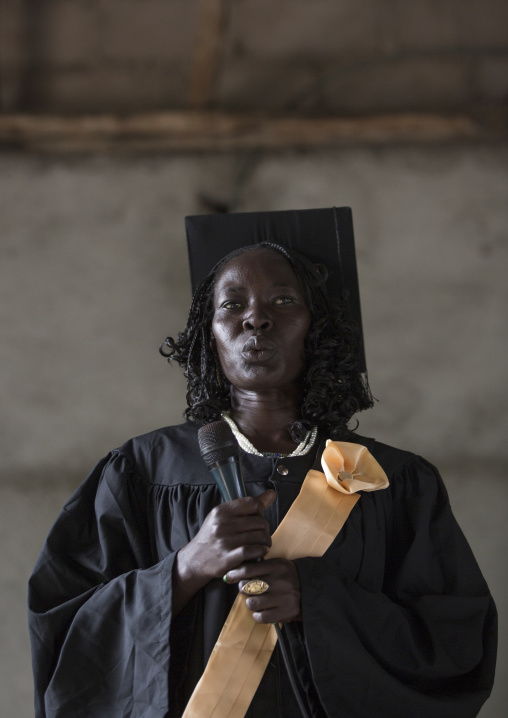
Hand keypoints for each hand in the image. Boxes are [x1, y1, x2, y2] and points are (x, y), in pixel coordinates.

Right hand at [173, 490, 275, 614]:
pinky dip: (261, 551)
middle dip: (265, 528)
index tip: (258, 518)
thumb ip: (247, 506)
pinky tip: (260, 552)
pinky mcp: (228, 558)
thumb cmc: (212, 536)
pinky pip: (253, 551)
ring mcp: (224, 542)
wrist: (194, 560)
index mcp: (221, 511)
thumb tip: (271, 494)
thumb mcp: (224, 517)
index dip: (261, 511)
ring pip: (259, 536)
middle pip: (259, 521)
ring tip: (264, 544)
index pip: (252, 504)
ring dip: (266, 541)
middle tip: (263, 534)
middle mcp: (222, 524)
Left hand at [225, 558, 301, 623]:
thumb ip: (260, 567)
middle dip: (243, 589)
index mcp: (277, 566)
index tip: (228, 576)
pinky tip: (262, 611)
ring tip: (256, 600)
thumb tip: (236, 572)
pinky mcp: (285, 612)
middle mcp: (280, 581)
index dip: (235, 573)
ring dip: (251, 603)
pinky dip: (258, 616)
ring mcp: (283, 597)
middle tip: (247, 589)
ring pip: (252, 603)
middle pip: (247, 587)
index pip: (248, 569)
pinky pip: (261, 617)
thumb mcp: (278, 565)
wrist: (312, 590)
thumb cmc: (289, 576)